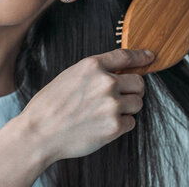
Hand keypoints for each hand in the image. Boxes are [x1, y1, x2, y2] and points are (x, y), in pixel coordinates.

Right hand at [17, 49, 154, 164]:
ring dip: (127, 108)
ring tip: (105, 113)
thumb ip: (94, 73)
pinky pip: (131, 122)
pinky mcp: (114, 126)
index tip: (150, 57)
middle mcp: (105, 82)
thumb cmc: (49, 105)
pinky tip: (102, 125)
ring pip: (138, 103)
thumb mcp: (69, 77)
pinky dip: (121, 125)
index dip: (141, 56)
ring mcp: (112, 104)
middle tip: (119, 97)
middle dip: (133, 89)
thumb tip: (118, 73)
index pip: (125, 56)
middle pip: (139, 82)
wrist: (39, 132)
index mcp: (92, 65)